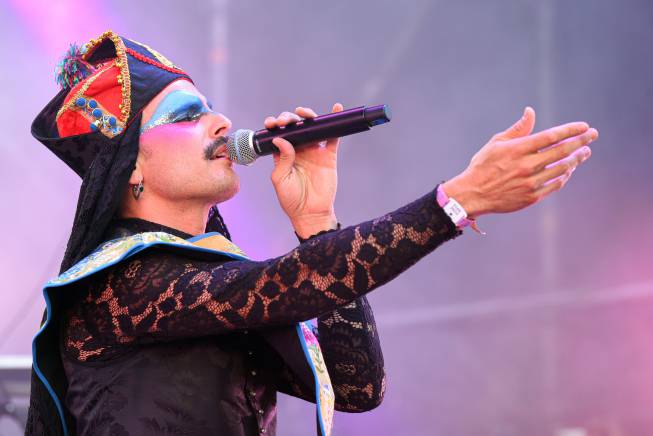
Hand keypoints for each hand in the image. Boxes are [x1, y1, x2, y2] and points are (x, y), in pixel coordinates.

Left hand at [268, 103, 343, 237]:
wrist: (310, 212)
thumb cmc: (291, 199)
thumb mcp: (280, 179)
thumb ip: (282, 158)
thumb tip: (281, 138)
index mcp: (284, 154)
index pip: (279, 133)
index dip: (275, 124)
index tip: (273, 124)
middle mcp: (299, 149)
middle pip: (295, 126)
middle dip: (289, 118)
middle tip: (286, 121)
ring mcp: (314, 151)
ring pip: (312, 127)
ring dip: (308, 116)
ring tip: (304, 113)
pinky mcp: (328, 155)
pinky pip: (333, 136)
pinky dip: (335, 121)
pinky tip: (336, 109)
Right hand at [443, 107, 597, 217]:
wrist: (473, 195)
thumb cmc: (483, 166)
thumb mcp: (496, 143)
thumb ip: (517, 129)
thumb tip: (531, 111)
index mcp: (518, 149)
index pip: (551, 136)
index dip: (570, 130)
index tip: (584, 126)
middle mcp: (527, 165)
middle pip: (562, 151)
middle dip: (581, 141)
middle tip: (592, 135)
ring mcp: (531, 182)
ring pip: (562, 168)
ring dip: (576, 159)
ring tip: (584, 152)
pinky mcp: (532, 197)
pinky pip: (555, 184)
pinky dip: (565, 176)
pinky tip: (569, 169)